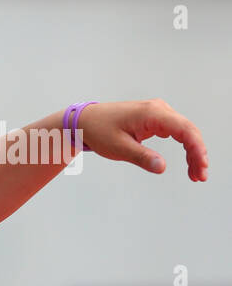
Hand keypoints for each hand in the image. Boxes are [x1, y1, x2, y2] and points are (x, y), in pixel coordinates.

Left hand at [78, 99, 209, 181]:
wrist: (85, 121)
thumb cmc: (98, 131)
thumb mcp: (118, 148)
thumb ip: (141, 157)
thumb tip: (162, 167)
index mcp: (151, 113)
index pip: (184, 129)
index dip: (196, 148)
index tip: (200, 166)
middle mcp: (159, 109)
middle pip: (188, 131)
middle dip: (197, 154)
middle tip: (200, 176)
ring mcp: (158, 113)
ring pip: (185, 132)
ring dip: (193, 152)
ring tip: (195, 174)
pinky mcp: (155, 120)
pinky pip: (176, 133)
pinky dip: (184, 147)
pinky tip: (189, 162)